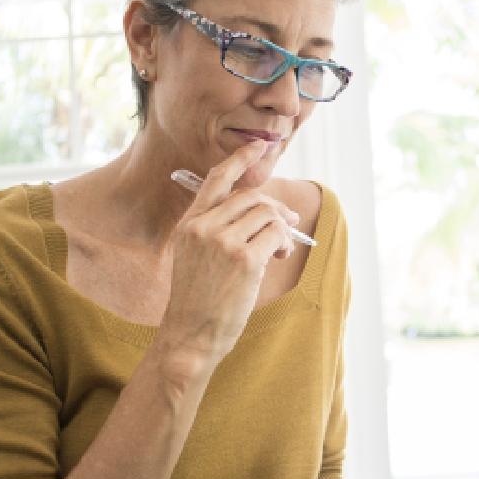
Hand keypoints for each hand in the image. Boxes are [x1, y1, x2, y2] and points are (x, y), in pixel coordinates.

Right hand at [156, 139, 298, 364]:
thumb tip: (267, 211)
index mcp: (189, 224)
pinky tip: (279, 256)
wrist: (190, 334)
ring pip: (267, 214)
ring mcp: (223, 242)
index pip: (215, 180)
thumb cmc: (198, 301)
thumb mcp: (195, 257)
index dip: (240, 159)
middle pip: (251, 197)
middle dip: (275, 208)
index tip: (259, 145)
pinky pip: (276, 235)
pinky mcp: (244, 259)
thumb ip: (219, 230)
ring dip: (281, 229)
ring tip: (279, 250)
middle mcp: (203, 227)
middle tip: (288, 224)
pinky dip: (284, 242)